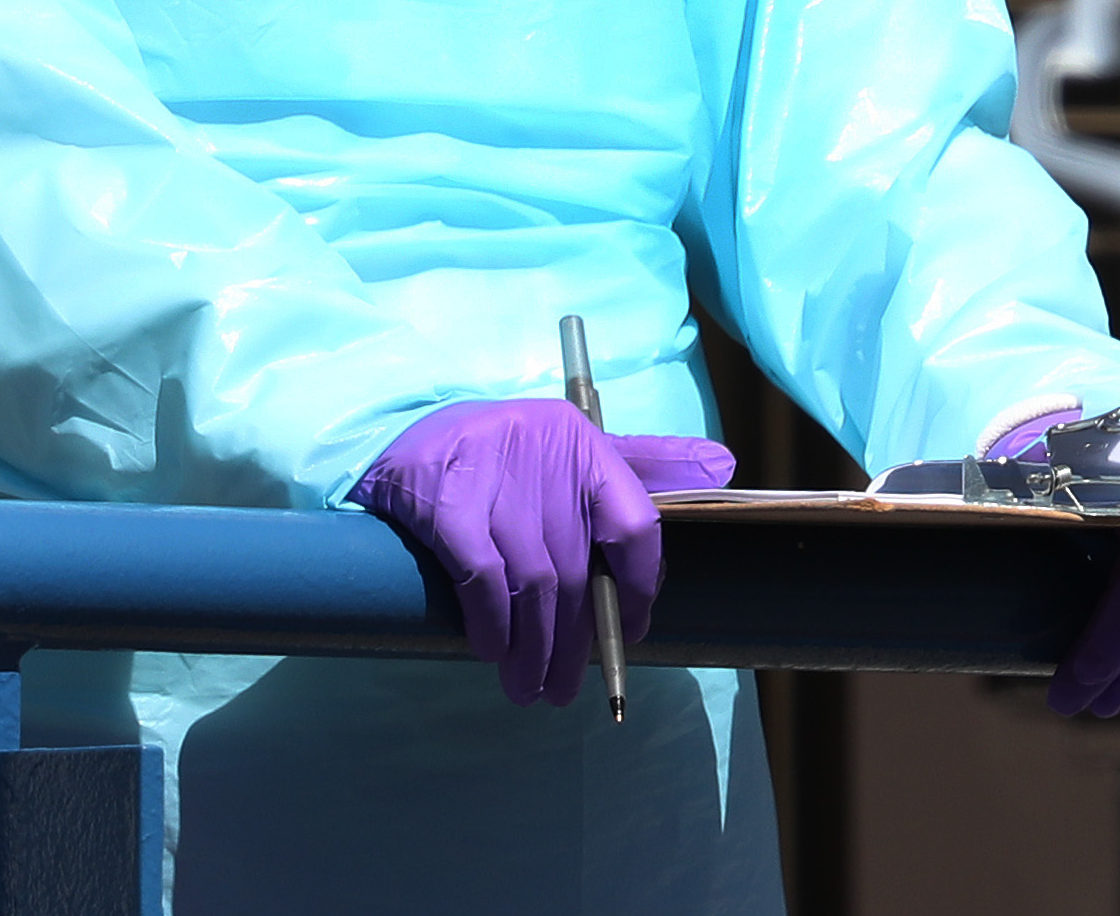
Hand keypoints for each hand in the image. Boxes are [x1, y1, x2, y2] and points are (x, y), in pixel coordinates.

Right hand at [356, 399, 736, 706]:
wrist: (398, 430)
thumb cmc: (501, 451)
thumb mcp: (574, 444)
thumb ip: (644, 461)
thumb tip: (722, 466)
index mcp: (585, 442)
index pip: (636, 524)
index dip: (639, 590)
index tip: (630, 633)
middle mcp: (546, 452)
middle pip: (579, 569)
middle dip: (576, 642)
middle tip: (564, 690)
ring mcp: (494, 476)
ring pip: (534, 583)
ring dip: (534, 648)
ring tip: (528, 687)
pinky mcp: (444, 502)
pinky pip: (481, 579)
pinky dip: (491, 625)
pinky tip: (491, 652)